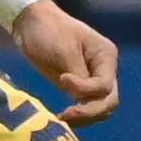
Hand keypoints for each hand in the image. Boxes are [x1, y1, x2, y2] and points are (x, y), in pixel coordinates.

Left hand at [11, 0, 121, 124]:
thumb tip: (80, 97)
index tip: (63, 79)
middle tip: (66, 114)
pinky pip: (87, 106)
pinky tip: (63, 115)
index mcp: (106, 56)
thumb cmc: (49, 31)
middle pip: (108, 100)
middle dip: (89, 111)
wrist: (32, 23)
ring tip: (62, 117)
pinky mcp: (80, 86)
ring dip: (85, 117)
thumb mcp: (64, 51)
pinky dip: (79, 114)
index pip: (104, 85)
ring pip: (100, 107)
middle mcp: (105, 69)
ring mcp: (94, 79)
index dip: (85, 89)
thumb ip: (77, 75)